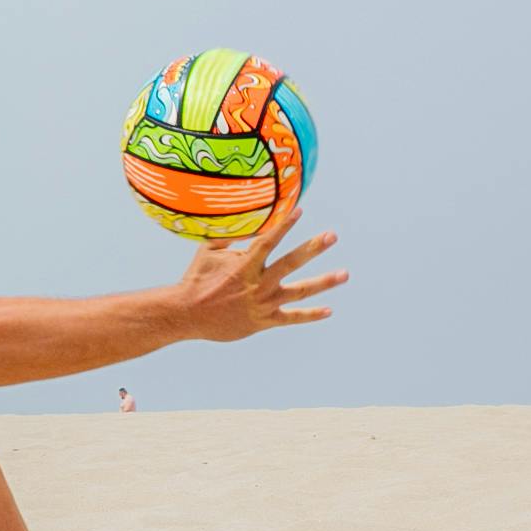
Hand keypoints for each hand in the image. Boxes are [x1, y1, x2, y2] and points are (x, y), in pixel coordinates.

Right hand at [172, 203, 343, 342]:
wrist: (187, 315)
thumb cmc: (196, 280)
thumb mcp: (207, 252)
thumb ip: (228, 237)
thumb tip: (243, 220)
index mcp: (244, 265)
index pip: (268, 240)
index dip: (285, 225)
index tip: (299, 210)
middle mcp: (257, 283)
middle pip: (291, 263)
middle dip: (313, 248)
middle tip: (332, 235)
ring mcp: (263, 303)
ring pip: (299, 292)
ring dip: (323, 282)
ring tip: (344, 274)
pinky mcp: (264, 321)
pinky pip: (291, 318)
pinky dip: (310, 315)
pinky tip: (328, 310)